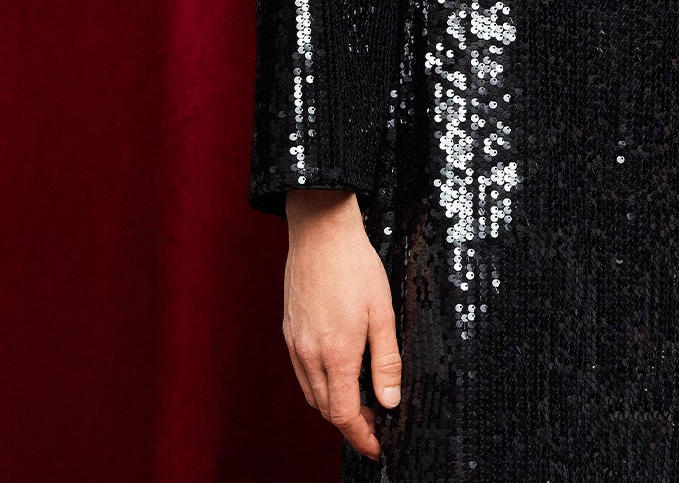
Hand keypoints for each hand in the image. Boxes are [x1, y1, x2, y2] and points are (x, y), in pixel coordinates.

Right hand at [281, 189, 398, 458]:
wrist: (320, 232)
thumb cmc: (356, 267)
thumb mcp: (383, 313)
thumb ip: (386, 362)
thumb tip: (390, 401)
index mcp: (337, 353)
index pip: (343, 413)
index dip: (361, 436)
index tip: (377, 447)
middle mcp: (309, 354)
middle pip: (325, 409)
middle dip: (349, 424)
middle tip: (376, 423)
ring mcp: (295, 343)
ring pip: (311, 394)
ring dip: (333, 406)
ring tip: (360, 402)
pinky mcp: (288, 331)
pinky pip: (301, 373)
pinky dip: (319, 386)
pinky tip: (338, 374)